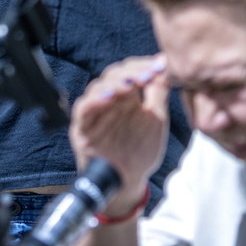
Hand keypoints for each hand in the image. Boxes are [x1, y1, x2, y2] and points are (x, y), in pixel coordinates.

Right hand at [69, 55, 169, 212]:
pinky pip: (84, 109)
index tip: (160, 65)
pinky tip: (107, 97)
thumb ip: (159, 91)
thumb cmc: (140, 151)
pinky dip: (94, 100)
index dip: (143, 65)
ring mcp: (94, 112)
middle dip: (131, 72)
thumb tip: (164, 62)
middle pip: (114, 75)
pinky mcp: (82, 127)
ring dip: (114, 83)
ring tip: (129, 84)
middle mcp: (108, 100)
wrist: (128, 183)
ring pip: (98, 88)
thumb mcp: (156, 119)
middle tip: (148, 73)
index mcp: (125, 96)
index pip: (130, 70)